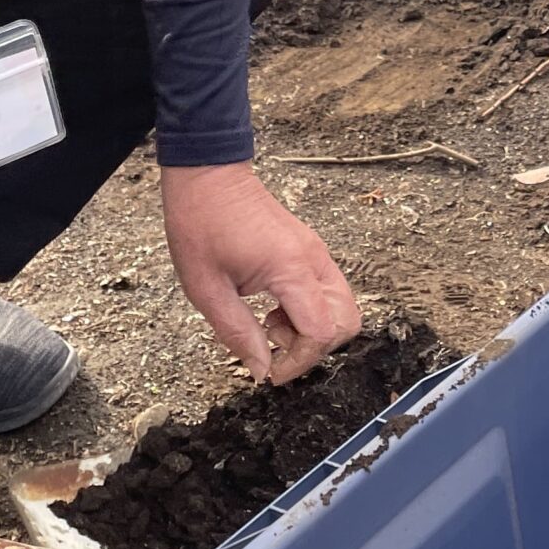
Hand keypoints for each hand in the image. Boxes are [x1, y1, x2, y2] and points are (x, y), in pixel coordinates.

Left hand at [161, 163, 361, 383]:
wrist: (207, 175)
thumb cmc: (201, 221)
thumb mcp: (206, 289)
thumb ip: (237, 333)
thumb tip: (260, 369)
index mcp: (291, 268)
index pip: (320, 332)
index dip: (299, 362)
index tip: (271, 373)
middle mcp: (313, 258)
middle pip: (346, 322)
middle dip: (315, 347)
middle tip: (274, 348)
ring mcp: (315, 251)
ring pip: (342, 306)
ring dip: (312, 328)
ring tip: (269, 324)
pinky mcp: (308, 249)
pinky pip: (327, 290)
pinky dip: (309, 310)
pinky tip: (273, 307)